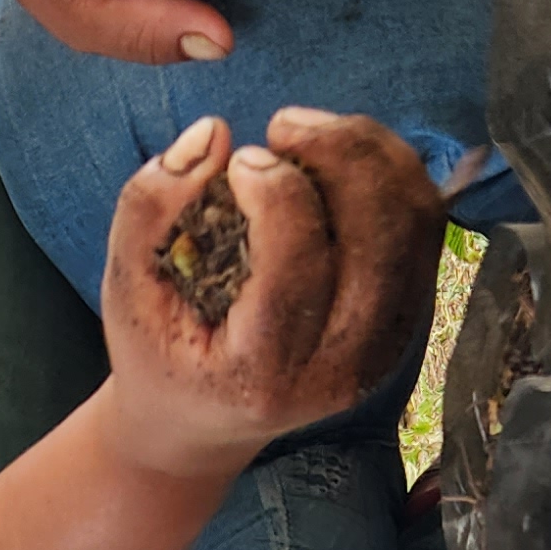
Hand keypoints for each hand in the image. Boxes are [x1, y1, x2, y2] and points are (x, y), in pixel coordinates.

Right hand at [95, 108, 445, 483]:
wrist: (205, 422)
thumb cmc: (160, 351)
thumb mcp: (126, 287)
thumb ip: (149, 206)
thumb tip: (213, 132)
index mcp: (261, 371)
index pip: (297, 268)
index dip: (275, 194)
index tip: (240, 160)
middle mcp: (337, 367)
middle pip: (380, 238)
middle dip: (341, 154)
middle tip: (285, 127)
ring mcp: (382, 346)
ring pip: (415, 224)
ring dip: (372, 154)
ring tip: (311, 134)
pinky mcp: (403, 319)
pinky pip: (423, 228)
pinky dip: (391, 174)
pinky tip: (339, 160)